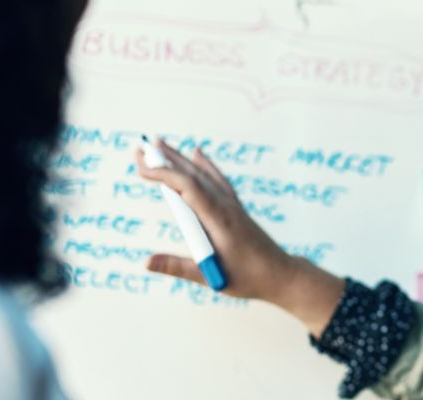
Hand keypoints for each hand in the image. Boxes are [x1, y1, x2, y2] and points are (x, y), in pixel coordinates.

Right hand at [136, 141, 343, 335]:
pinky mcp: (236, 208)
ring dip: (181, 159)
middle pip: (194, 175)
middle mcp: (226, 205)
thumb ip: (177, 267)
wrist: (282, 275)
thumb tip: (145, 262)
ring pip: (204, 174)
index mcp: (219, 218)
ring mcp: (232, 205)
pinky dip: (205, 165)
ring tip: (160, 145)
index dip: (164, 174)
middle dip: (165, 160)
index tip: (141, 167)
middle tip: (140, 148)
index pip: (189, 187)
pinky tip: (198, 154)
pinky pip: (218, 180)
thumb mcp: (210, 277)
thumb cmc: (249, 278)